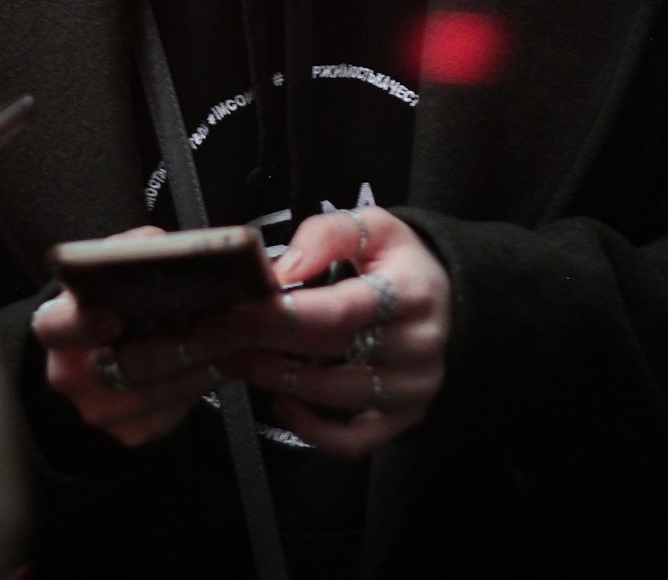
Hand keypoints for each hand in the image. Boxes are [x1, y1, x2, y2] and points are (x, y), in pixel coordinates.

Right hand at [32, 226, 228, 447]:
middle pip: (125, 365)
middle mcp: (71, 374)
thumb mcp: (108, 268)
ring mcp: (99, 409)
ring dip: (200, 366)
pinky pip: (170, 413)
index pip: (56, 328)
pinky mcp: (129, 432)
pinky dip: (200, 385)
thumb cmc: (106, 301)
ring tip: (234, 340)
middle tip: (221, 324)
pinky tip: (223, 362)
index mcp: (57, 326)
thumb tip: (155, 245)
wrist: (96, 353)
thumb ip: (127, 251)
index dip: (83, 325)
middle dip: (179, 343)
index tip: (114, 318)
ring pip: (155, 393)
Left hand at [199, 207, 451, 456]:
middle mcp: (417, 345)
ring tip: (236, 358)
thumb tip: (283, 270)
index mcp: (410, 292)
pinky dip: (310, 429)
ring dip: (275, 379)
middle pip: (328, 352)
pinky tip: (280, 400)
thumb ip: (327, 235)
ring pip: (332, 396)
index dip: (281, 315)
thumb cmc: (401, 262)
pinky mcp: (404, 418)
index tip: (235, 312)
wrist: (452, 303)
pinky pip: (353, 440)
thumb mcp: (374, 227)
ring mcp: (412, 388)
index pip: (338, 311)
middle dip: (262, 344)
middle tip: (214, 336)